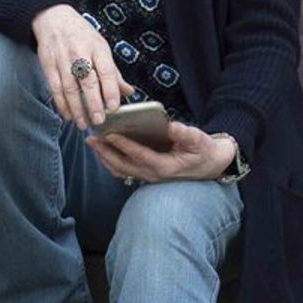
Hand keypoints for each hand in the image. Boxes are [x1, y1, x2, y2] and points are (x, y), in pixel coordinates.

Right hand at [31, 5, 122, 128]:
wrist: (53, 19)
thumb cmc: (82, 35)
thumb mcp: (101, 47)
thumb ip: (113, 72)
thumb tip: (128, 92)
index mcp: (97, 48)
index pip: (106, 71)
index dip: (111, 90)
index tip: (114, 107)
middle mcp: (80, 53)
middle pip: (88, 82)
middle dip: (94, 103)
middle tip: (99, 120)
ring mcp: (62, 60)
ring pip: (69, 88)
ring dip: (76, 108)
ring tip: (83, 123)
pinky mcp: (48, 66)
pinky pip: (55, 88)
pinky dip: (61, 104)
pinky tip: (68, 115)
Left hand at [89, 119, 239, 185]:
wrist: (211, 165)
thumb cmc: (204, 151)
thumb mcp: (199, 140)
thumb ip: (185, 134)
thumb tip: (171, 125)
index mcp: (165, 166)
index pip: (139, 155)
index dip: (124, 145)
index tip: (110, 135)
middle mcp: (153, 174)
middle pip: (123, 166)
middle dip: (105, 152)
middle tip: (91, 138)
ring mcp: (149, 177)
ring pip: (121, 170)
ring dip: (105, 158)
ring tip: (93, 143)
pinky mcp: (147, 174)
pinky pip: (124, 170)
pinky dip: (111, 162)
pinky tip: (104, 151)